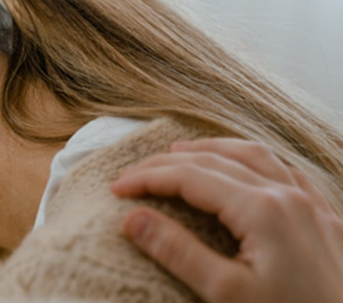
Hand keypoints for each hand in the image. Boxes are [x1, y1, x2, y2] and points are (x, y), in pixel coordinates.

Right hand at [110, 138, 342, 302]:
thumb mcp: (226, 295)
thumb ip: (178, 252)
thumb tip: (132, 220)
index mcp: (262, 209)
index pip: (190, 177)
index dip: (148, 178)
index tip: (116, 187)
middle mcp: (287, 195)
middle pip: (215, 160)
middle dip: (167, 163)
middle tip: (132, 174)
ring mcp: (309, 203)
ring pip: (253, 155)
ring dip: (210, 149)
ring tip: (179, 153)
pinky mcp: (324, 218)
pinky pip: (284, 170)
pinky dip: (251, 159)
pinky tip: (243, 167)